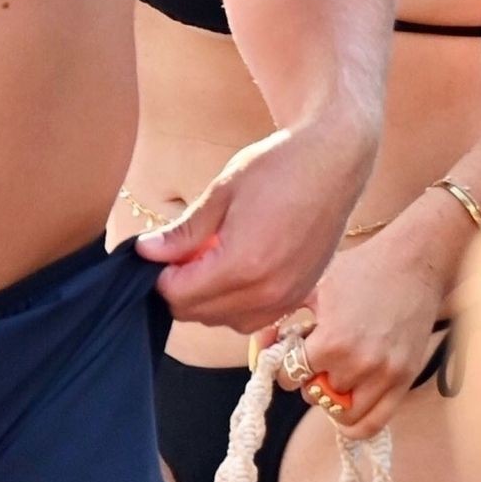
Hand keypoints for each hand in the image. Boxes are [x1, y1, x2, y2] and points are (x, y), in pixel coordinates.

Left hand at [136, 119, 373, 330]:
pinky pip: (254, 318)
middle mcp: (267, 291)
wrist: (333, 160)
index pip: (179, 294)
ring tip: (208, 257)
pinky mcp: (300, 296)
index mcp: (242, 265)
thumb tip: (146, 251)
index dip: (159, 275)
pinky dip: (234, 304)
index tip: (158, 252)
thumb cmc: (278, 167)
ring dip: (206, 300)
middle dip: (179, 288)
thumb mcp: (221, 192)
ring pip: (225, 321)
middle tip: (180, 252)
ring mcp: (287, 298)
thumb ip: (184, 232)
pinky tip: (235, 269)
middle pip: (198, 313)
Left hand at [267, 197, 459, 436]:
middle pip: (314, 394)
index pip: (289, 375)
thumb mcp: (314, 286)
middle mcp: (358, 364)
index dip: (283, 364)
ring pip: (341, 413)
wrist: (413, 263)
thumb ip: (281, 317)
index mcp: (331, 341)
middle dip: (308, 377)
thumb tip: (259, 345)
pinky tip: (346, 405)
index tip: (291, 352)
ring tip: (332, 375)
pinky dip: (354, 423)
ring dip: (331, 398)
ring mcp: (384, 376)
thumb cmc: (361, 269)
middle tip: (315, 358)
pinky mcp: (404, 381)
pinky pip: (373, 424)